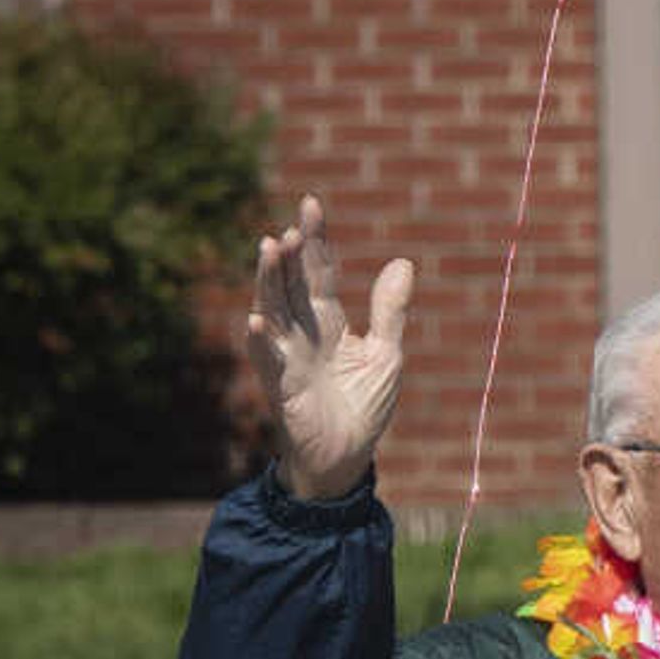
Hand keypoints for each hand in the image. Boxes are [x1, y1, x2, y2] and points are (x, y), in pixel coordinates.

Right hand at [242, 195, 415, 501]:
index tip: (311, 202)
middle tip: (294, 225)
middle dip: (291, 253)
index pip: (319, 270)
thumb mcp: (386, 353)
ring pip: (272, 306)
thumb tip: (403, 261)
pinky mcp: (279, 382)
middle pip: (292, 281)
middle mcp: (302, 330)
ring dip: (269, 279)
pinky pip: (265, 356)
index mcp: (328, 320)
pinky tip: (255, 316)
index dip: (316, 238)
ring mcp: (286, 353)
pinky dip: (260, 336)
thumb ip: (390, 310)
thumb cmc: (364, 405)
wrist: (348, 456)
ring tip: (271, 248)